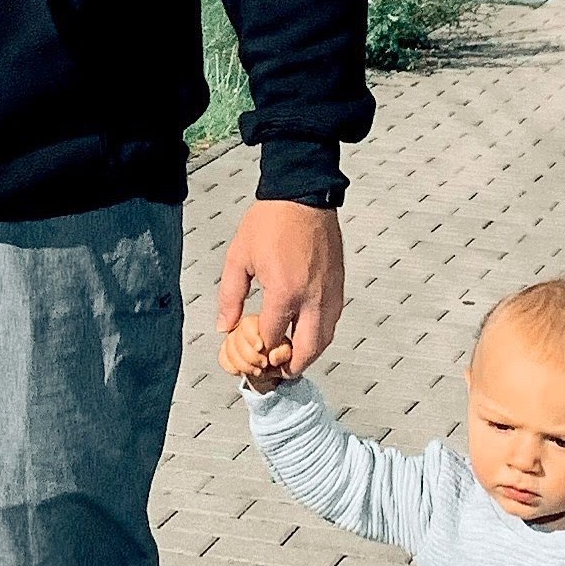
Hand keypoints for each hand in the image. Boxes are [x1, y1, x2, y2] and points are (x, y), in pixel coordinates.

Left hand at [217, 201, 344, 375]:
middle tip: (279, 370)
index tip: (252, 356)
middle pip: (307, 350)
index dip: (261, 352)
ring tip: (292, 356)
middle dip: (292, 366)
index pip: (273, 338)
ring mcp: (330, 292)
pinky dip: (322, 334)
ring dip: (310, 353)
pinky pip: (333, 320)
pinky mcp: (339, 284)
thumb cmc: (271, 222)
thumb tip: (225, 325)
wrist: (302, 195)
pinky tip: (308, 331)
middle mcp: (312, 298)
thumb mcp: (239, 258)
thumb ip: (230, 297)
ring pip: (326, 338)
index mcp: (285, 292)